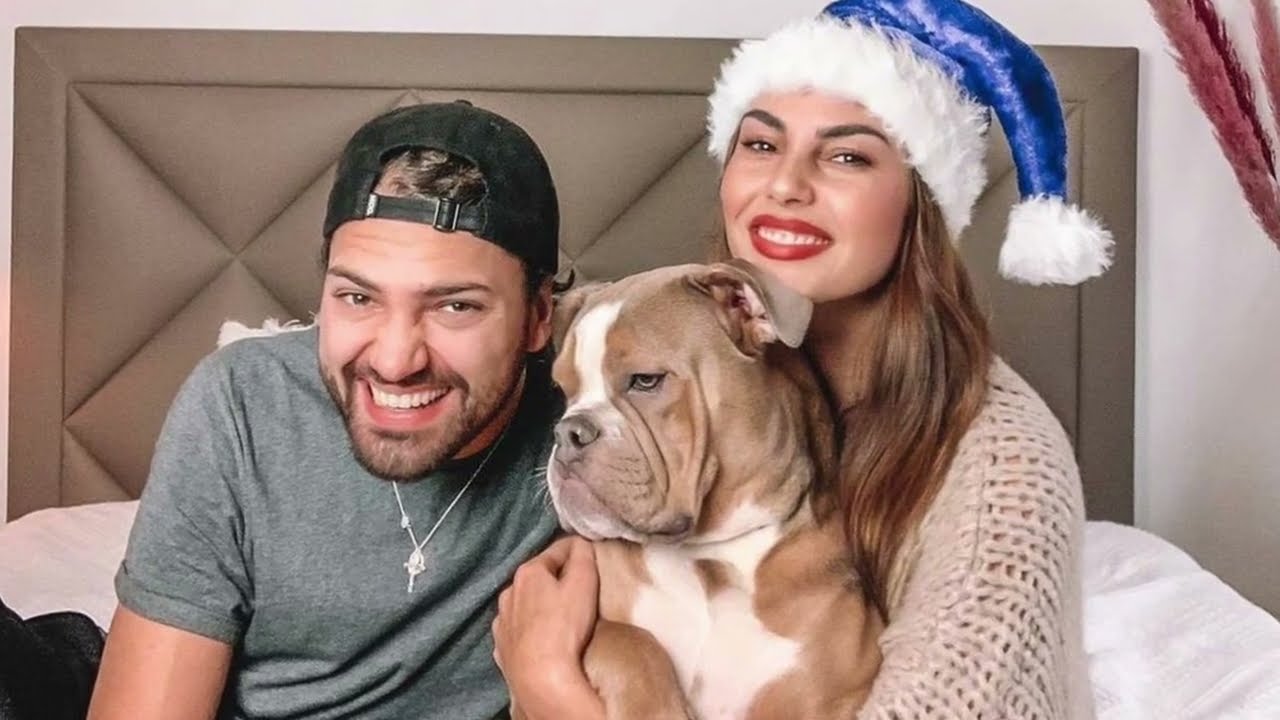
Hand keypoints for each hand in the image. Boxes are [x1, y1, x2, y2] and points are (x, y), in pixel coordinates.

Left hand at [493, 535, 603, 719]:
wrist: (539, 678)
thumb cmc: (564, 627)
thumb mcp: (583, 583)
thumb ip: (583, 556)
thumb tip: (579, 543)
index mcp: (528, 573)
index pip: (557, 550)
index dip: (577, 550)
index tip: (590, 554)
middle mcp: (508, 592)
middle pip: (538, 577)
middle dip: (556, 578)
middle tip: (579, 588)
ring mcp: (502, 622)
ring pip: (525, 603)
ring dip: (540, 603)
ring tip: (559, 615)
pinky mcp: (501, 648)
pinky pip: (517, 629)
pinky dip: (529, 628)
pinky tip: (540, 638)